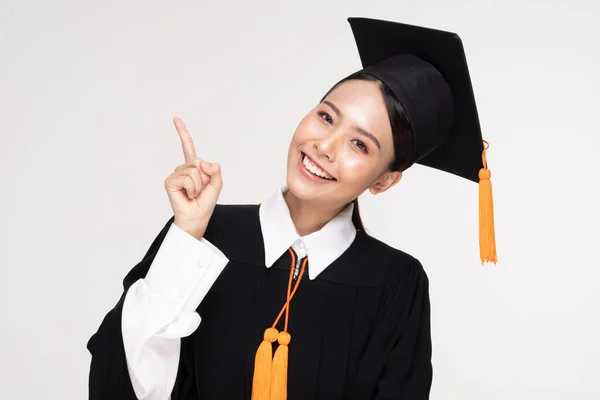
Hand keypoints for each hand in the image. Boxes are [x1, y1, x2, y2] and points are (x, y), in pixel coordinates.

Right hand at [164, 117, 222, 238]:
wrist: (197, 217)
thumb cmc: (205, 202)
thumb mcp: (217, 183)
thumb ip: (215, 169)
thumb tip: (201, 162)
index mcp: (193, 167)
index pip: (188, 147)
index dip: (182, 133)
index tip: (175, 119)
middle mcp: (182, 169)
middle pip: (198, 162)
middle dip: (205, 178)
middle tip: (200, 190)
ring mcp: (175, 175)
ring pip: (194, 171)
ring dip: (199, 185)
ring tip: (194, 194)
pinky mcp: (170, 182)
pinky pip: (186, 178)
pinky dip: (192, 188)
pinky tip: (187, 195)